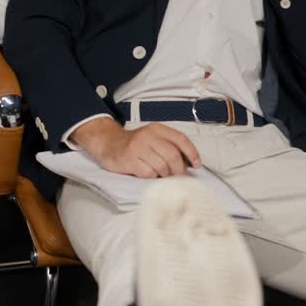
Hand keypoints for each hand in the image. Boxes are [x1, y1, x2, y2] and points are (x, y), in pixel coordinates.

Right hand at [73, 118, 199, 177]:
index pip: (180, 139)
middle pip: (173, 156)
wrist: (109, 143)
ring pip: (162, 167)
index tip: (196, 164)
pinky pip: (149, 173)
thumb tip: (190, 163)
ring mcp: (138, 148)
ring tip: (159, 172)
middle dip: (179, 169)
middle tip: (177, 175)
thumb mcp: (153, 138)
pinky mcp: (129, 160)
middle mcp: (147, 136)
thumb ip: (170, 146)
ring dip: (164, 174)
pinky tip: (146, 171)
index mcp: (157, 129)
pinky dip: (151, 176)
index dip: (192, 153)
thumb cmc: (136, 145)